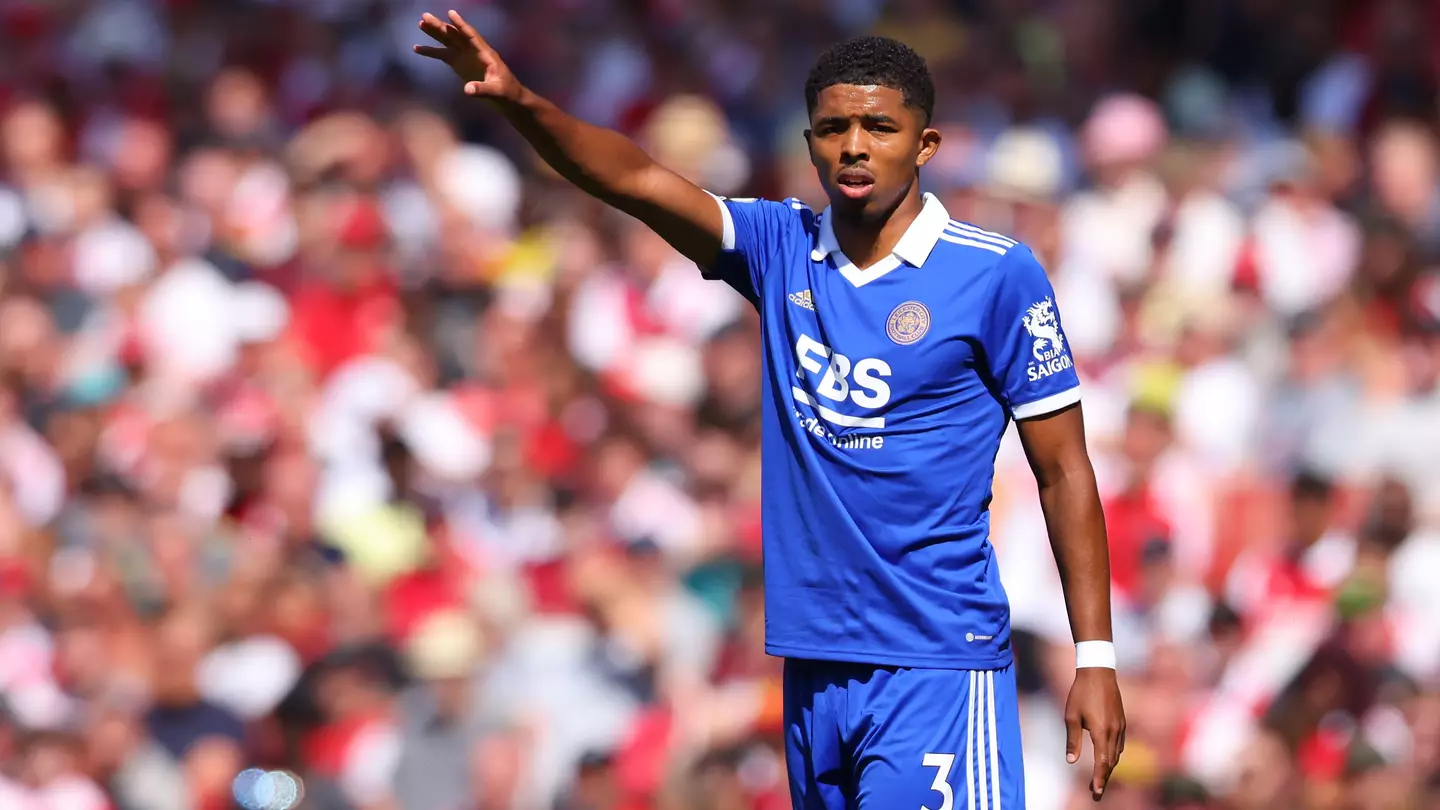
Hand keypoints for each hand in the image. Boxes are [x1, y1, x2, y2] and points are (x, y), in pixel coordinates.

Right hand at [413, 10, 521, 103]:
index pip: (471, 36)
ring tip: (421, 23)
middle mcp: (473, 50)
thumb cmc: (506, 91)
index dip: (461, 25)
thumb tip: (466, 90)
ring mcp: (465, 55)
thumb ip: (482, 89)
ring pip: (448, 41)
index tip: (451, 13)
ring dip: (435, 32)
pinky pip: (442, 54)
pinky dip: (430, 51)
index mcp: (485, 53)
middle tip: (425, 16)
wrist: (506, 96)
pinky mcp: (458, 63)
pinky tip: (417, 48)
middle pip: (455, 35)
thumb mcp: (496, 91)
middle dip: (441, 26)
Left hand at [1064, 667, 1125, 800]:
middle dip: (1104, 778)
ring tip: (1099, 778)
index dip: (1099, 779)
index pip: (1102, 762)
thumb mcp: (1071, 716)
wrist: (1098, 671)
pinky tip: (1107, 758)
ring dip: (1109, 768)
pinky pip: (1119, 744)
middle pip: (1111, 762)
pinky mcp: (1122, 721)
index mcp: (1101, 731)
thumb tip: (1071, 761)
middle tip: (1095, 792)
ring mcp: (1121, 726)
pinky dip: (1113, 755)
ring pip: (1117, 754)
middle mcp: (1114, 731)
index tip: (1096, 792)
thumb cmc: (1080, 693)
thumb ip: (1073, 740)